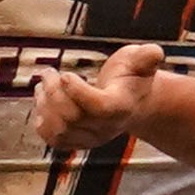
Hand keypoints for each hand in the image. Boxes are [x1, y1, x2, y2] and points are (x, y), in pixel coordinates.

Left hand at [31, 39, 164, 151]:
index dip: (78, 92)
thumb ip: (148, 56)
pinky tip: (43, 99)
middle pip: (73, 117)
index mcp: (122, 107)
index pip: (99, 107)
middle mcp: (105, 128)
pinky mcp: (74, 142)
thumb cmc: (133, 78)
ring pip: (58, 129)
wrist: (129, 103)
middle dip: (54, 91)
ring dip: (44, 103)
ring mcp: (88, 138)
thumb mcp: (142, 61)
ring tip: (45, 83)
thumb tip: (154, 52)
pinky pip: (50, 138)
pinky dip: (40, 119)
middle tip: (50, 73)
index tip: (66, 74)